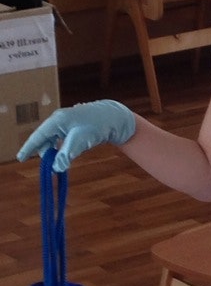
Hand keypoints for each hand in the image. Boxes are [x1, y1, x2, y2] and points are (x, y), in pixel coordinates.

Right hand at [16, 100, 135, 172]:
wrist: (113, 117)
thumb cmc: (97, 125)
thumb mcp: (81, 141)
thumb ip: (67, 154)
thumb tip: (56, 168)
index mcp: (57, 120)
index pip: (38, 136)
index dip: (29, 148)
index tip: (21, 158)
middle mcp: (58, 120)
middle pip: (45, 139)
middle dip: (45, 153)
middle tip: (49, 168)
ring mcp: (65, 123)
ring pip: (53, 140)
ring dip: (54, 152)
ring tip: (58, 163)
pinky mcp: (72, 127)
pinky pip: (61, 139)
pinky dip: (61, 149)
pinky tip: (64, 155)